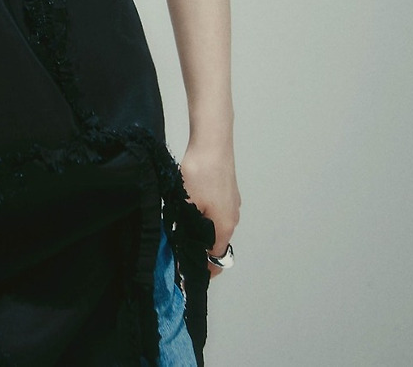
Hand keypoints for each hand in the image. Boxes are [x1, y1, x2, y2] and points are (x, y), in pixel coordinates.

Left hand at [179, 138, 240, 279]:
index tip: (186, 269)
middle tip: (179, 242)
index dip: (202, 267)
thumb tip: (183, 245)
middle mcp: (233, 218)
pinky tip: (192, 200)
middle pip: (216, 242)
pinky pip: (217, 209)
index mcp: (224, 228)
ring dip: (202, 227)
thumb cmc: (200, 175)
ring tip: (182, 219)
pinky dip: (206, 212)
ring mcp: (233, 203)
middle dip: (199, 246)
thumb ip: (187, 229)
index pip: (215, 259)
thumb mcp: (187, 205)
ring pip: (216, 224)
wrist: (212, 143)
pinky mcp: (229, 190)